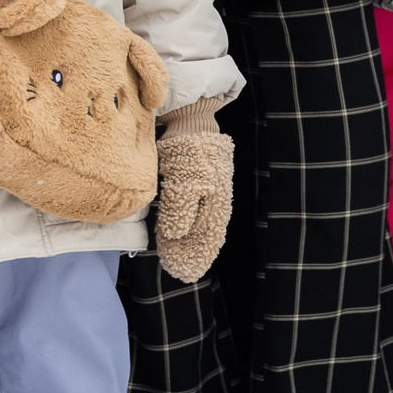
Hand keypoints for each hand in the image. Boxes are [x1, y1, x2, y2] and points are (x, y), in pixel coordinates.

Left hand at [154, 123, 235, 283]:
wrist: (193, 120)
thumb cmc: (189, 149)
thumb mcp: (183, 179)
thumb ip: (181, 207)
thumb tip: (176, 234)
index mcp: (215, 199)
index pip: (207, 235)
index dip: (197, 254)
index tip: (185, 272)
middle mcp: (216, 198)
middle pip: (206, 232)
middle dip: (194, 253)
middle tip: (181, 272)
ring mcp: (213, 189)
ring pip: (203, 223)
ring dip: (192, 242)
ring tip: (179, 258)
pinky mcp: (204, 182)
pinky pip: (200, 211)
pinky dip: (192, 225)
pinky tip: (181, 232)